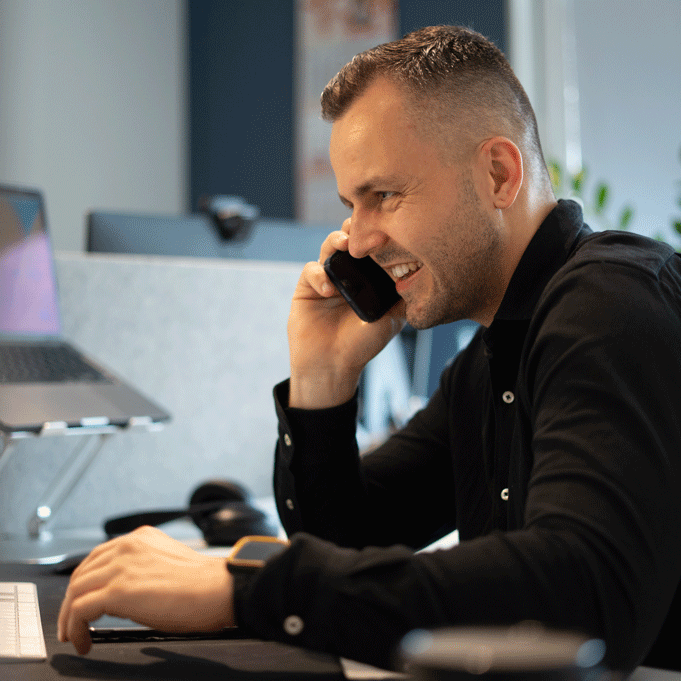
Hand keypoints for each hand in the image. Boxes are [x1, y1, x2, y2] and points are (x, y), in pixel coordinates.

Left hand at [57, 526, 234, 654]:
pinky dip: (75, 628)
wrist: (218, 589)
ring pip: (75, 591)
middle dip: (72, 600)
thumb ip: (144, 568)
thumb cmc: (204, 584)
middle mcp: (128, 546)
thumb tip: (127, 595)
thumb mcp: (168, 563)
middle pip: (81, 572)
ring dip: (69, 617)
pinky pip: (79, 610)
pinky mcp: (117, 590)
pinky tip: (83, 641)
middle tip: (73, 622)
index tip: (83, 600)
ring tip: (74, 636)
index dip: (86, 582)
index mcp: (141, 538)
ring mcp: (121, 566)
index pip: (98, 557)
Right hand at [288, 225, 404, 408]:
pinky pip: (311, 270)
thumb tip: (424, 273)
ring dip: (336, 241)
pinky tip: (329, 289)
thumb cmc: (362, 345)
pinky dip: (320, 275)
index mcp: (368, 278)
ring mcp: (327, 278)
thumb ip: (405, 297)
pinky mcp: (307, 287)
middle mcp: (348, 274)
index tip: (387, 228)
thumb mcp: (392, 319)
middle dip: (355, 228)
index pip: (373, 247)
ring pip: (329, 247)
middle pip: (350, 239)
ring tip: (344, 245)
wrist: (332, 366)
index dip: (378, 234)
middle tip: (361, 226)